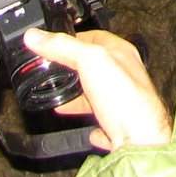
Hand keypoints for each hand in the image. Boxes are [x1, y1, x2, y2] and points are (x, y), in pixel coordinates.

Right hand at [21, 28, 171, 151]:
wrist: (140, 140)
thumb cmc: (126, 98)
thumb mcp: (90, 61)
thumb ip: (62, 47)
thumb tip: (35, 36)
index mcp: (121, 54)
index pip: (94, 38)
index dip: (72, 39)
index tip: (52, 43)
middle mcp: (125, 76)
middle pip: (94, 67)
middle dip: (71, 70)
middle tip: (52, 72)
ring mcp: (122, 102)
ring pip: (96, 94)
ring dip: (77, 97)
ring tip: (59, 99)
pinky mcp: (119, 126)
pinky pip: (102, 121)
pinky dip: (90, 122)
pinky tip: (85, 127)